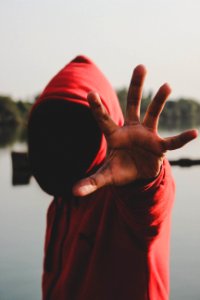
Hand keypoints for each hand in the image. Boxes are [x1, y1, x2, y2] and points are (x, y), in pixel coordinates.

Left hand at [73, 65, 197, 196]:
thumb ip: (91, 182)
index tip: (90, 93)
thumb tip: (73, 192)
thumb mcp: (105, 176)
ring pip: (153, 114)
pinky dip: (182, 138)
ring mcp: (146, 135)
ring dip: (159, 100)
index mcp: (114, 135)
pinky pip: (172, 142)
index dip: (97, 107)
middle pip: (133, 104)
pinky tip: (194, 133)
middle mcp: (131, 130)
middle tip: (141, 66)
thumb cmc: (119, 170)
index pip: (104, 119)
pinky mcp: (159, 146)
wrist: (136, 175)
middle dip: (136, 86)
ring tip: (166, 85)